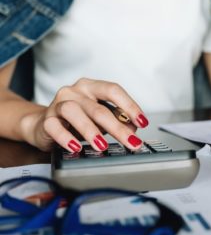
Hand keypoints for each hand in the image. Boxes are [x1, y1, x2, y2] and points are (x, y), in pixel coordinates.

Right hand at [20, 78, 148, 152]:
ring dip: (91, 131)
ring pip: (74, 112)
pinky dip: (66, 138)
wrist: (44, 125)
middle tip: (131, 142)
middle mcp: (75, 91)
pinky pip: (54, 127)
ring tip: (102, 145)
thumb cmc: (78, 120)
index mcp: (92, 87)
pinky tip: (76, 147)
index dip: (130, 106)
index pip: (113, 90)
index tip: (143, 122)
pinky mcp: (46, 120)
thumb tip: (134, 129)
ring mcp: (58, 104)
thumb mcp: (101, 119)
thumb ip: (118, 120)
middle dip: (117, 127)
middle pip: (99, 108)